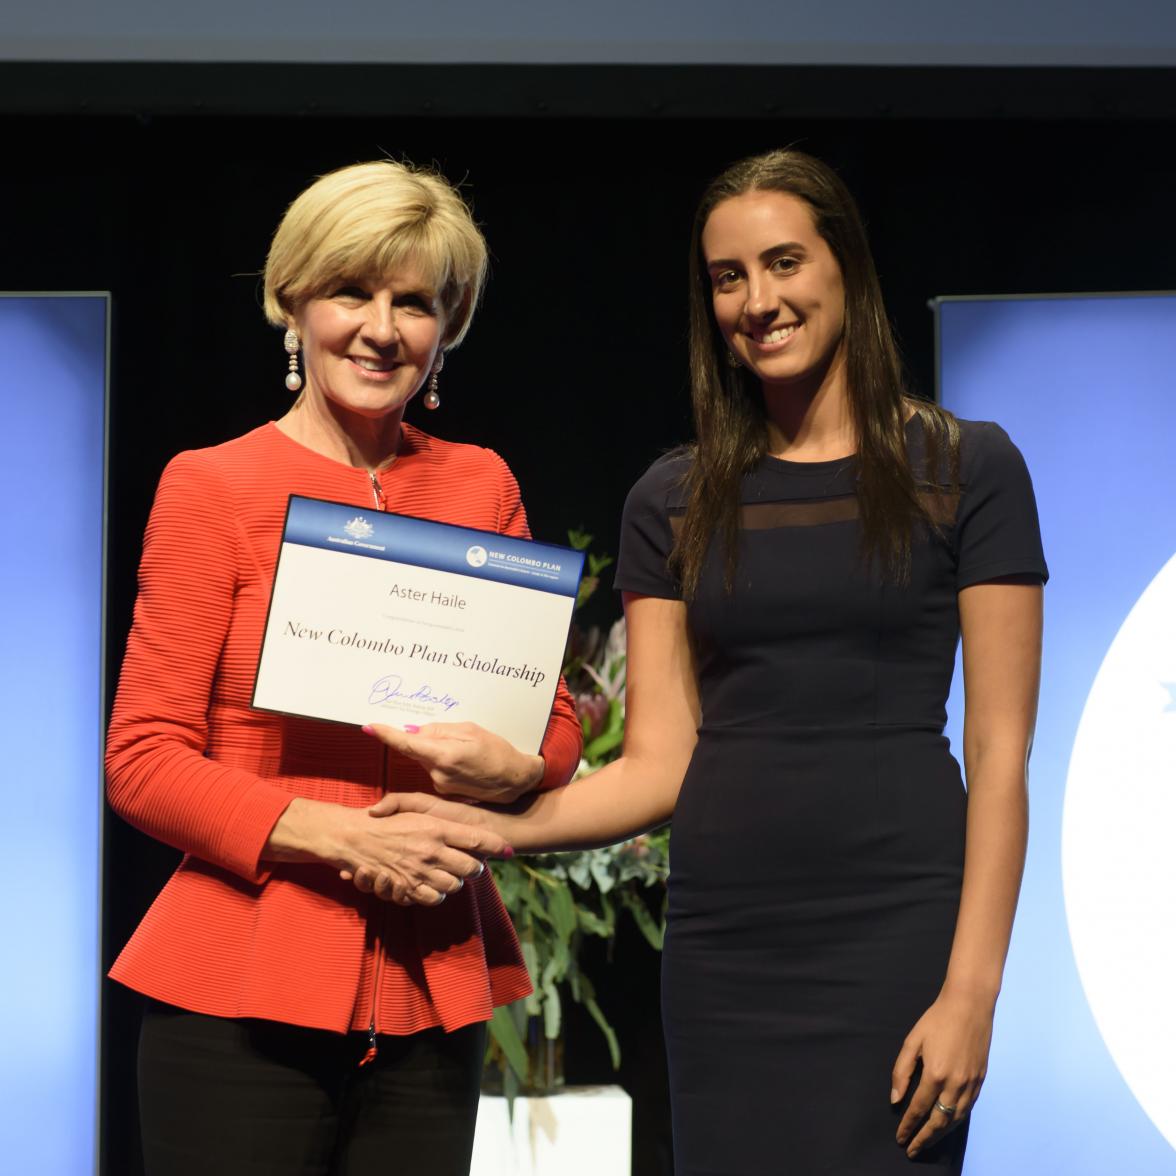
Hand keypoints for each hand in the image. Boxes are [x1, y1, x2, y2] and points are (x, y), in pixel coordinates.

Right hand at [336, 794, 512, 906]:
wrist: (352, 837)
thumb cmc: (384, 819)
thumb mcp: (412, 805)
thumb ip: (438, 812)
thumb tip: (469, 829)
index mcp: (436, 826)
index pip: (476, 839)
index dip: (496, 846)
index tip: (509, 850)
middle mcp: (433, 849)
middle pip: (472, 867)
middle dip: (474, 867)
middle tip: (470, 863)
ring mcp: (421, 870)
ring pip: (455, 884)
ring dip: (456, 881)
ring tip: (448, 872)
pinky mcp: (408, 887)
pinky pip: (434, 897)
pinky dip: (436, 893)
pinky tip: (432, 883)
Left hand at [363, 721, 543, 803]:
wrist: (517, 781)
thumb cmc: (499, 752)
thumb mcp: (472, 731)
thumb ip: (440, 731)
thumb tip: (415, 731)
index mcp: (443, 756)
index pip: (406, 743)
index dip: (386, 734)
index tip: (369, 726)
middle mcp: (437, 774)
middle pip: (418, 750)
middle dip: (427, 739)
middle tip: (455, 736)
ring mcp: (441, 786)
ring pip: (428, 760)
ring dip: (439, 751)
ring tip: (468, 751)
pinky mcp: (446, 792)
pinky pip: (437, 770)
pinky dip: (446, 762)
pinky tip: (468, 763)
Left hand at [891, 987, 993, 1157]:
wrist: (970, 1005)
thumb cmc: (937, 1020)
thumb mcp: (912, 1041)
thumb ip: (902, 1071)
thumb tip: (896, 1099)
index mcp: (935, 1074)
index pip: (918, 1109)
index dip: (908, 1126)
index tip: (900, 1138)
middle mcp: (955, 1084)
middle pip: (938, 1122)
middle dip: (924, 1139)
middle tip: (911, 1150)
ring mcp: (971, 1085)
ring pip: (955, 1120)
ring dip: (940, 1136)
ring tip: (927, 1143)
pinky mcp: (981, 1082)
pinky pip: (967, 1110)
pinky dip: (955, 1123)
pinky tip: (946, 1126)